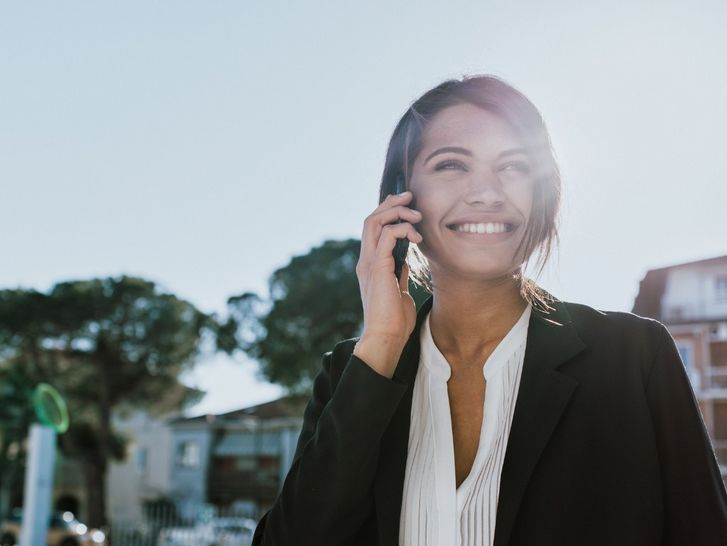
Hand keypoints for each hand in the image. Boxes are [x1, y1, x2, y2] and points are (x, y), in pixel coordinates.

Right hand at [354, 191, 422, 376]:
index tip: (406, 203)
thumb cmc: (395, 320)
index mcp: (370, 264)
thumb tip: (405, 260)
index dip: (387, 211)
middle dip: (391, 203)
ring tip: (417, 216)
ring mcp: (369, 263)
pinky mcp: (377, 268)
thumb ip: (399, 273)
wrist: (386, 338)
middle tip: (410, 196)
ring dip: (397, 213)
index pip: (374, 228)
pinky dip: (401, 229)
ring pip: (375, 222)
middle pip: (371, 219)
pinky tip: (416, 237)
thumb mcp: (399, 290)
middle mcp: (366, 260)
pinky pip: (385, 236)